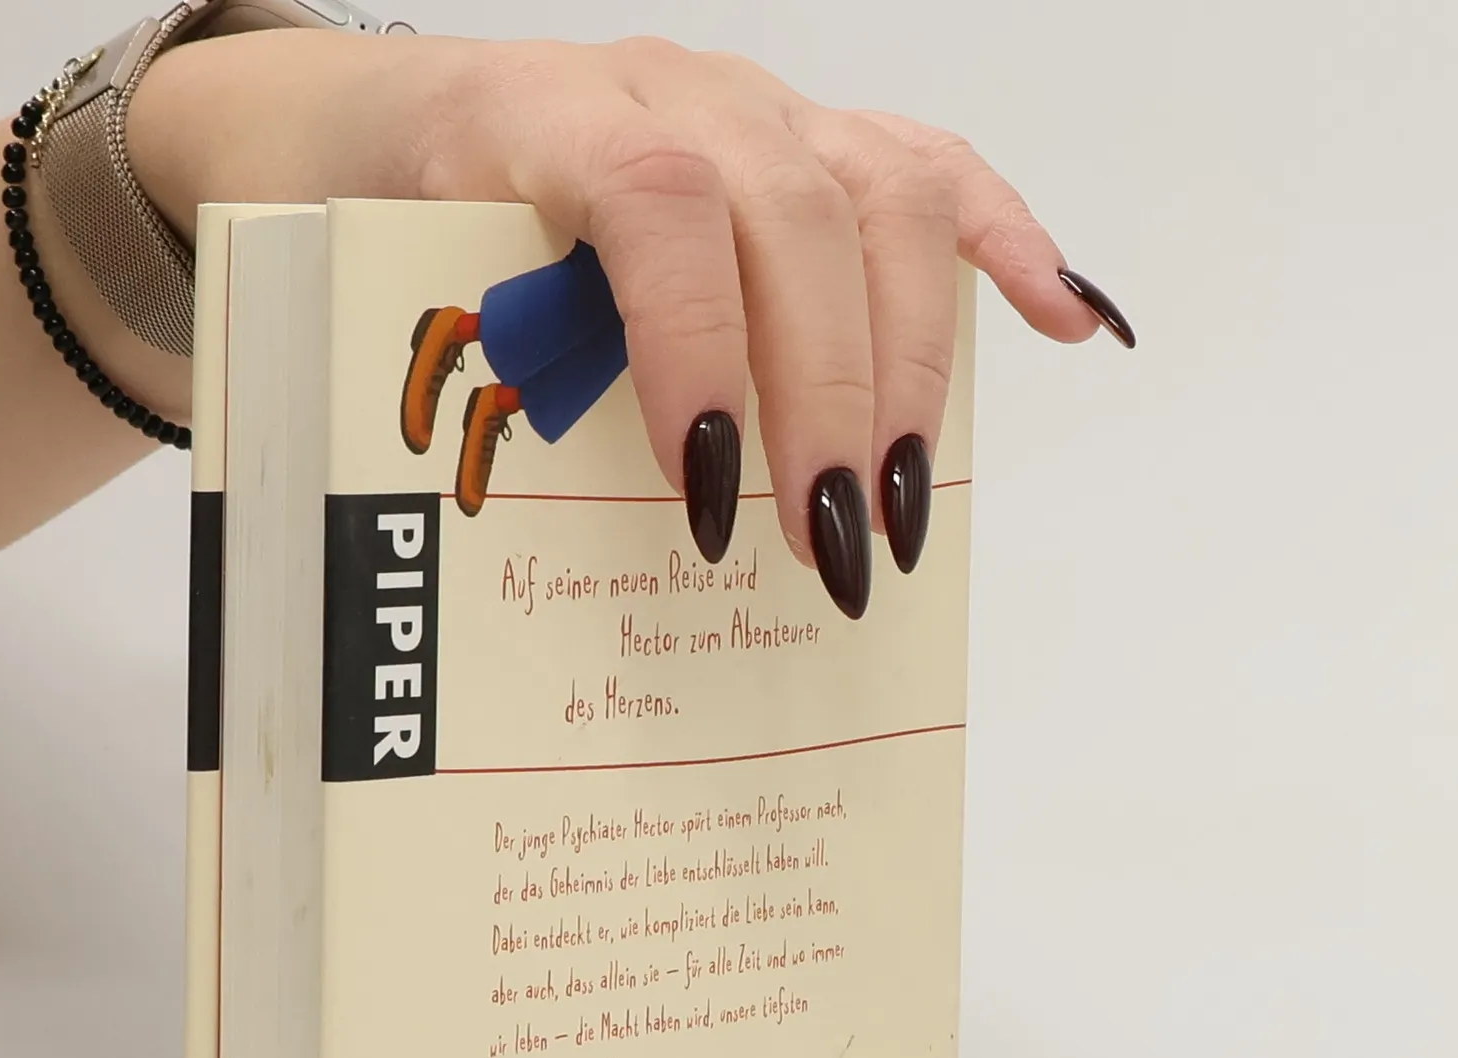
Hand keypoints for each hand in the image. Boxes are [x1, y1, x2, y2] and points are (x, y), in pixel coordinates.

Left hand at [128, 31, 1132, 612]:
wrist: (390, 130)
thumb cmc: (397, 239)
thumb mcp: (400, 310)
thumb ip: (469, 386)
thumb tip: (523, 564)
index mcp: (545, 121)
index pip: (657, 206)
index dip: (701, 343)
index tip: (708, 492)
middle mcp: (673, 92)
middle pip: (798, 214)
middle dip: (827, 399)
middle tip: (832, 548)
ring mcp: (759, 106)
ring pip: (884, 196)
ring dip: (911, 364)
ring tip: (902, 508)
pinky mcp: (815, 134)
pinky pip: (933, 172)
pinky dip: (1006, 249)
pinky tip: (1067, 326)